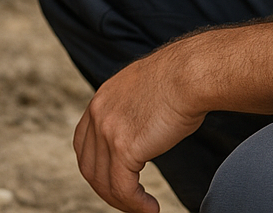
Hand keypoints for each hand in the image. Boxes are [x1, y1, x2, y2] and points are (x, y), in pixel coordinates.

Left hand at [74, 45, 205, 212]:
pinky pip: (122, 188)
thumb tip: (146, 129)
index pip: (82, 143)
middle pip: (89, 166)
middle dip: (106, 190)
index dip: (95, 167)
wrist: (190, 73)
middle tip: (129, 201)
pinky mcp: (124, 147)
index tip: (112, 180)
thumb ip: (135, 109)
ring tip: (144, 209)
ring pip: (104, 182)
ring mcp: (107, 130)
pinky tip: (151, 208)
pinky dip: (135, 204)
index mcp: (101, 99)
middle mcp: (98, 113)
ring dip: (123, 202)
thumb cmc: (181, 79)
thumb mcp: (145, 91)